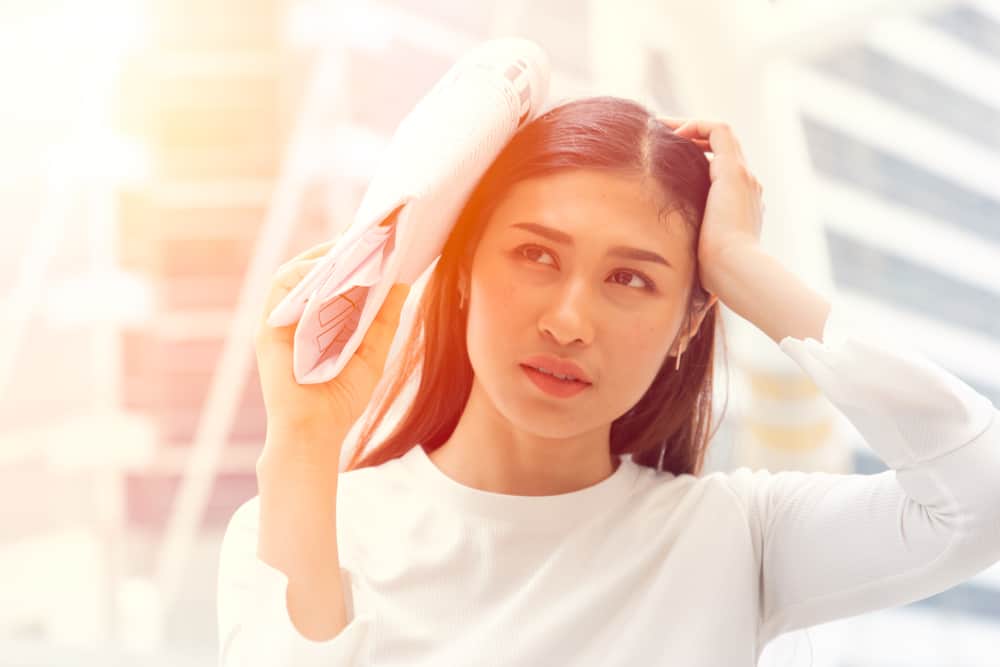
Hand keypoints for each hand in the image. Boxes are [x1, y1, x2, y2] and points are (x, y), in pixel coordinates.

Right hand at [254, 237, 410, 464]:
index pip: (331, 277)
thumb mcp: (372, 353)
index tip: (376, 235)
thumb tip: (402, 283)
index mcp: (319, 320)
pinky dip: (303, 276)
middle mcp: (296, 317)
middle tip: (367, 231)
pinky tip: (327, 271)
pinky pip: (281, 291)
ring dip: (321, 257)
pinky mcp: (268, 331)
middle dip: (337, 248)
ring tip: (351, 246)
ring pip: (293, 274)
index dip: (349, 254)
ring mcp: (280, 322)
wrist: (316, 434)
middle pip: (312, 270)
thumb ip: (383, 320)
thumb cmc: (340, 399)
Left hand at [657, 116, 764, 296]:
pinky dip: (695, 125)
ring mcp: (743, 176)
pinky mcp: (733, 171)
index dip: (696, 159)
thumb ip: (689, 247)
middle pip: (722, 148)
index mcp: (739, 205)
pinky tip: (672, 134)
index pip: (720, 171)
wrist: (736, 272)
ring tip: (661, 128)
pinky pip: (718, 130)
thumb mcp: (699, 254)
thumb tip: (667, 265)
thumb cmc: (716, 273)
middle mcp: (746, 186)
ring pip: (720, 134)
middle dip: (691, 137)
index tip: (668, 160)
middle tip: (659, 137)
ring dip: (690, 126)